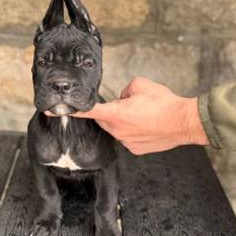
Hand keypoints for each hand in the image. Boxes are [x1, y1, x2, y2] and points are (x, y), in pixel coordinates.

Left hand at [46, 77, 208, 154]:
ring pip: (117, 129)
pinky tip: (147, 127)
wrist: (183, 122)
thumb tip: (121, 98)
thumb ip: (124, 90)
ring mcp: (126, 142)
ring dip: (123, 122)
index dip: (69, 110)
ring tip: (142, 117)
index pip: (86, 111)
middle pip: (105, 119)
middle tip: (129, 106)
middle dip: (112, 112)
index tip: (51, 111)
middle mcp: (117, 131)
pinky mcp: (135, 150)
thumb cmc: (164, 103)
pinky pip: (127, 138)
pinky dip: (133, 132)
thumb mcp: (140, 85)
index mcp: (115, 113)